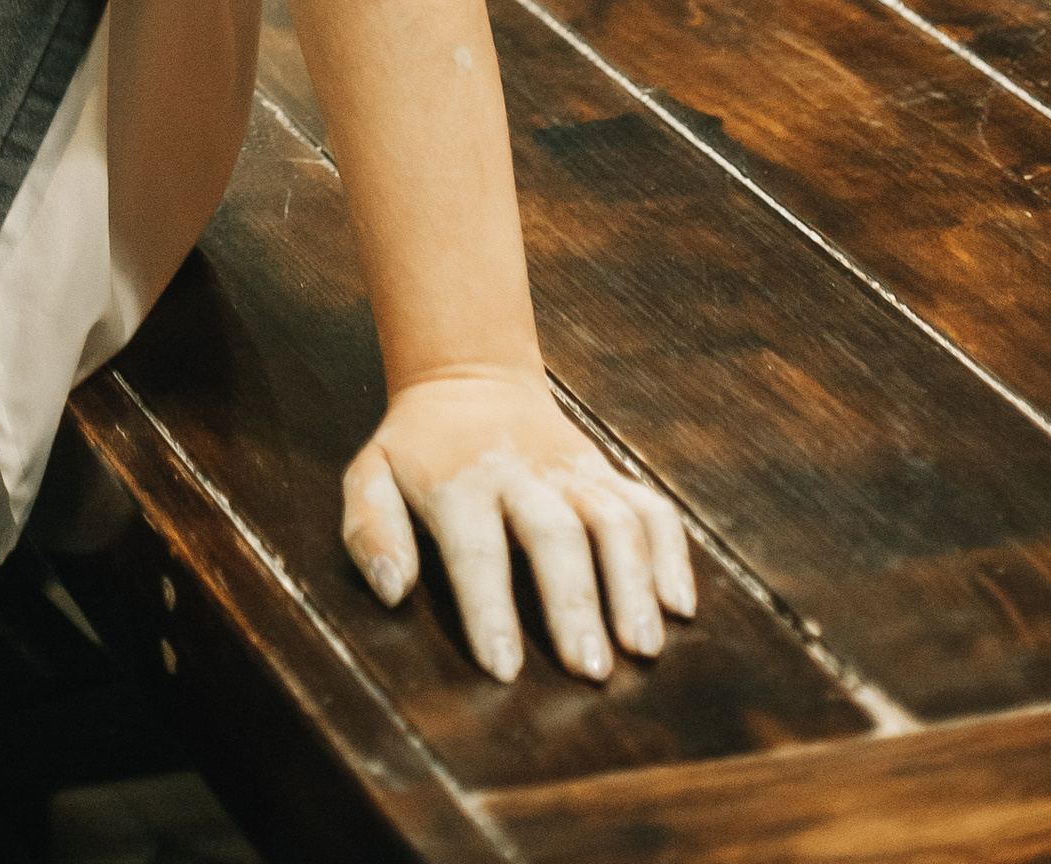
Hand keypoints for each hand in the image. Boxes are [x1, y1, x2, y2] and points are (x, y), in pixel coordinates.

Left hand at [341, 367, 696, 682]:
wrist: (469, 378)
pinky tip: (679, 606)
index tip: (504, 669)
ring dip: (633, 584)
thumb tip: (392, 591)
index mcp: (457, 480)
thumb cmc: (416, 452)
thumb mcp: (371, 474)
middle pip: (556, 534)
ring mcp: (571, 470)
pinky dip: (671, 554)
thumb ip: (371, 529)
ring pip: (614, 519)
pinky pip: (650, 506)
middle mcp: (521, 472)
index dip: (490, 609)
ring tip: (642, 648)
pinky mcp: (607, 472)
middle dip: (574, 603)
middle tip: (591, 671)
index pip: (476, 548)